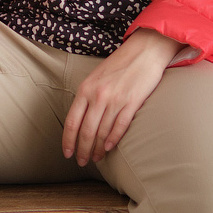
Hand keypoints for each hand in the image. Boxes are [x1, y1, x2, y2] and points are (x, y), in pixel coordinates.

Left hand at [62, 28, 183, 164]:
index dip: (68, 141)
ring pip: (102, 132)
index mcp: (85, 89)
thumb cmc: (120, 64)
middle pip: (86, 131)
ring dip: (98, 148)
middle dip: (83, 150)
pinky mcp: (132, 102)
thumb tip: (80, 120)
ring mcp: (115, 99)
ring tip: (97, 157)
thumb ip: (87, 96)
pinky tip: (110, 148)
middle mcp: (98, 95)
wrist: (145, 50)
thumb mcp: (96, 77)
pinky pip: (120, 126)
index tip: (67, 153)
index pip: (72, 121)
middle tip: (82, 162)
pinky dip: (113, 139)